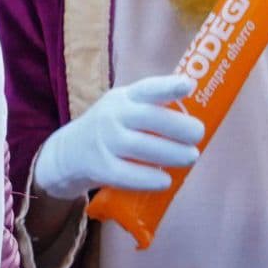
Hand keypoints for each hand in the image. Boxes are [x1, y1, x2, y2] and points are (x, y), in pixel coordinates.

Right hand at [32, 73, 204, 199]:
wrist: (67, 153)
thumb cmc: (111, 129)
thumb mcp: (124, 108)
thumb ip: (154, 109)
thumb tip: (199, 122)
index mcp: (124, 98)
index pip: (146, 89)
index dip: (168, 87)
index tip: (188, 86)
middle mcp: (112, 116)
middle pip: (149, 118)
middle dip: (179, 127)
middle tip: (198, 135)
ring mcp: (104, 142)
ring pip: (141, 147)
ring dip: (171, 154)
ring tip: (190, 158)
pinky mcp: (99, 167)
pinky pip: (127, 175)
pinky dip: (149, 179)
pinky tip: (165, 181)